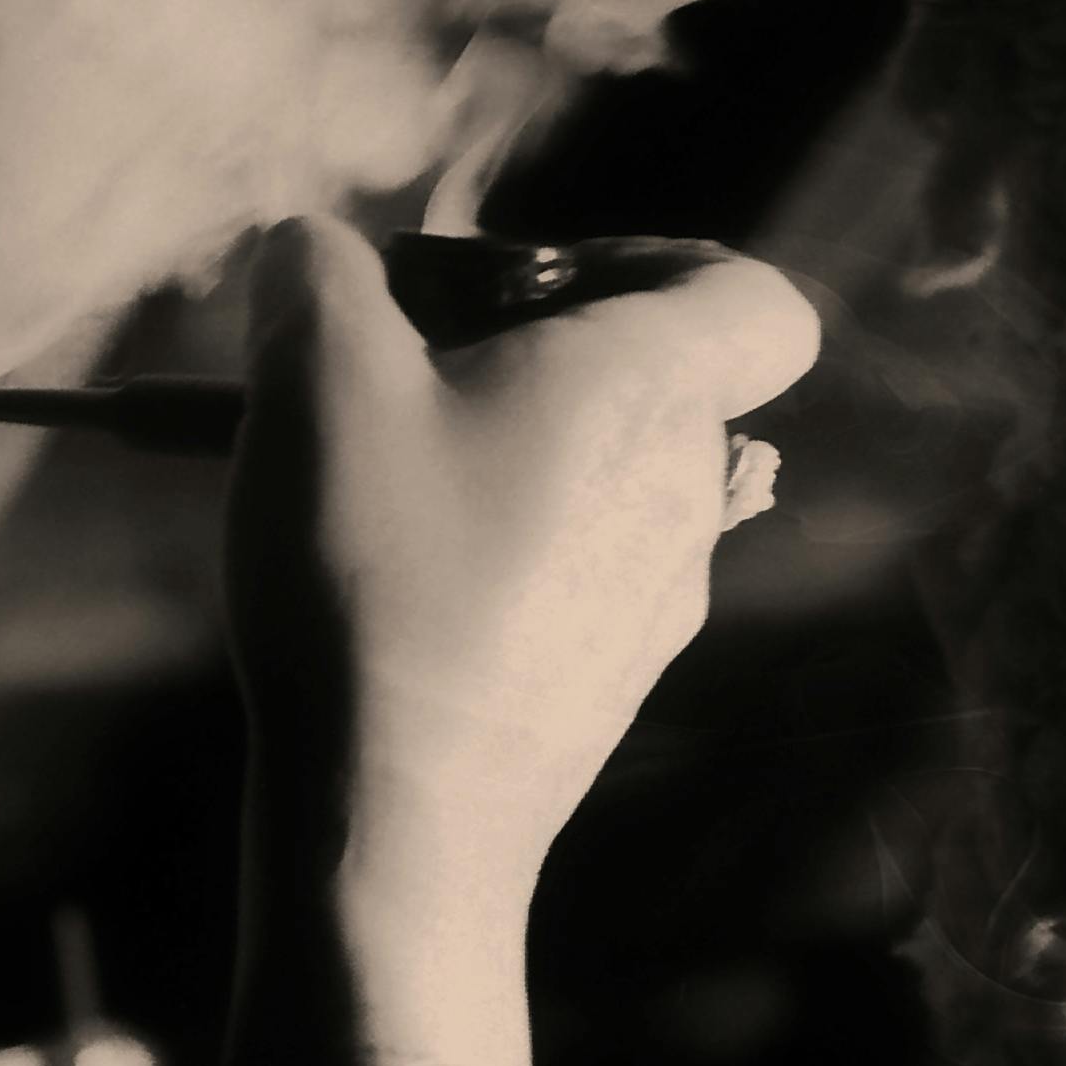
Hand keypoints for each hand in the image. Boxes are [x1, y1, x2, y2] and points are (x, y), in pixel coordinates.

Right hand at [225, 215, 821, 938]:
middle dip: (515, 349)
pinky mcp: (603, 677)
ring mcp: (655, 594)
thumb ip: (316, 276)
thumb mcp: (314, 376)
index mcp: (651, 386)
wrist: (399, 813)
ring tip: (347, 479)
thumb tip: (312, 251)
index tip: (521, 288)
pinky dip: (479, 546)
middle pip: (640, 375)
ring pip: (586, 475)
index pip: (753, 296)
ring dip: (483, 451)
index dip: (652, 259)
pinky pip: (556, 568)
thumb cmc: (376, 572)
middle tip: (389, 369)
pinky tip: (372, 576)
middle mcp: (686, 487)